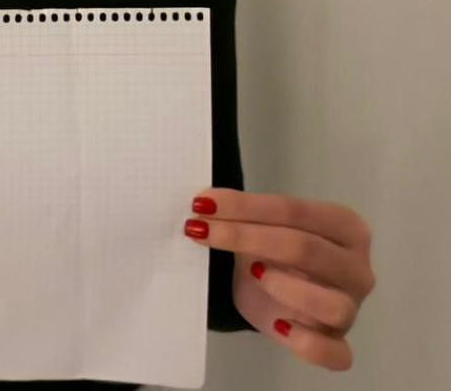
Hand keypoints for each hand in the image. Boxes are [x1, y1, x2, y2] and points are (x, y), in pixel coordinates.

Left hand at [184, 187, 375, 370]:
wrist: (275, 291)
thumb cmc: (273, 249)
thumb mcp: (260, 224)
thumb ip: (244, 213)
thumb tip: (207, 205)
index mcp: (345, 226)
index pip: (294, 210)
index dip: (246, 206)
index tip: (203, 204)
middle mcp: (357, 267)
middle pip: (305, 248)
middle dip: (246, 236)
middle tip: (201, 231)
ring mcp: (351, 309)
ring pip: (332, 304)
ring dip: (287, 288)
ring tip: (253, 273)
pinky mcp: (338, 344)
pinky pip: (334, 353)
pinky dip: (306, 343)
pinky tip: (278, 326)